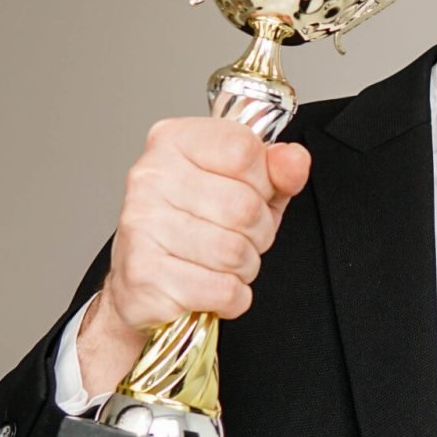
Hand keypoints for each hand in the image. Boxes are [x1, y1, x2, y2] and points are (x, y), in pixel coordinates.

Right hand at [76, 118, 311, 394]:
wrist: (142, 281)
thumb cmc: (197, 226)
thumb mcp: (249, 188)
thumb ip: (278, 171)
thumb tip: (294, 160)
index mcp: (173, 141)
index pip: (244, 149)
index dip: (264, 180)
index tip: (253, 193)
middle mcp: (151, 177)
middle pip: (244, 207)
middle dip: (259, 232)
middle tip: (240, 237)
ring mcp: (142, 225)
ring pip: (234, 252)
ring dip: (244, 266)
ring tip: (223, 262)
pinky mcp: (145, 275)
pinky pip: (222, 289)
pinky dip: (232, 296)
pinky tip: (211, 285)